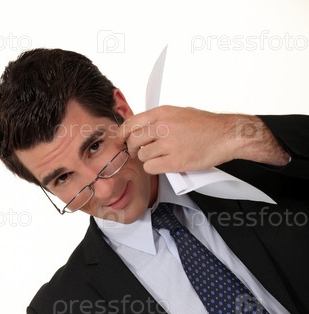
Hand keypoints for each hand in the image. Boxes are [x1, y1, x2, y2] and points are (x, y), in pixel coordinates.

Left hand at [117, 106, 289, 172]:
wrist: (225, 135)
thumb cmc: (205, 125)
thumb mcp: (179, 112)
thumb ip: (159, 119)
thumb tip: (140, 127)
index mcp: (162, 113)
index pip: (130, 124)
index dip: (121, 135)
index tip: (120, 141)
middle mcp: (163, 127)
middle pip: (133, 141)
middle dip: (132, 149)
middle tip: (138, 152)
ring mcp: (169, 144)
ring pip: (142, 156)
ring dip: (147, 159)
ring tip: (160, 156)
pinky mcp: (175, 161)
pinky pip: (151, 168)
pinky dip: (155, 168)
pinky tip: (164, 164)